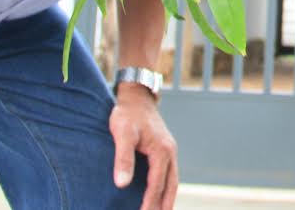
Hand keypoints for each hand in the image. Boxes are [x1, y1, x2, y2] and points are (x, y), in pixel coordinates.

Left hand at [109, 84, 177, 209]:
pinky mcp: (165, 148)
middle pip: (171, 185)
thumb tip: (122, 184)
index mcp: (162, 151)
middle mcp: (170, 152)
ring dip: (168, 198)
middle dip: (165, 205)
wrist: (136, 96)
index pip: (157, 184)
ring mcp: (169, 150)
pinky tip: (160, 193)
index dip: (150, 203)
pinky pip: (169, 173)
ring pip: (173, 180)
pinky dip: (166, 187)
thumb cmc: (127, 114)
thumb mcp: (122, 134)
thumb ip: (123, 159)